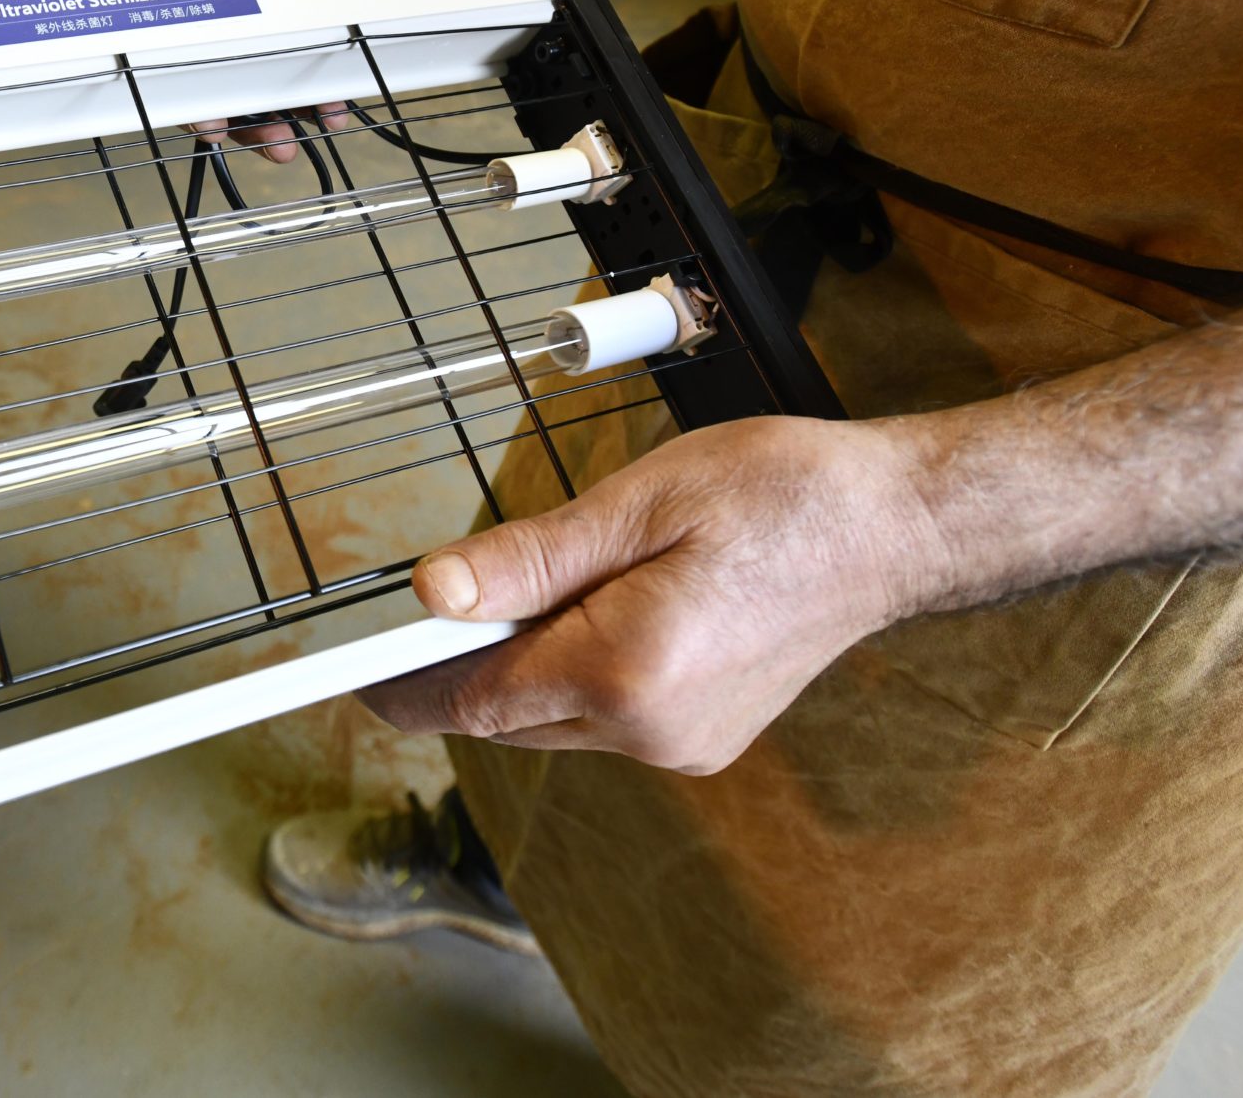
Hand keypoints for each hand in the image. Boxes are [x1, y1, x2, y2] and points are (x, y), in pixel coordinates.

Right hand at [102, 0, 454, 162]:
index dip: (137, 3)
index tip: (143, 49)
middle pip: (190, 21)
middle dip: (199, 75)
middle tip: (212, 116)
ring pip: (236, 51)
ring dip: (251, 99)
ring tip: (274, 133)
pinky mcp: (299, 6)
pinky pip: (286, 57)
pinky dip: (301, 92)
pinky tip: (321, 109)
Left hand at [359, 416, 935, 774]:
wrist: (895, 528)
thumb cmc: (781, 495)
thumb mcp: (640, 504)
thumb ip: (529, 560)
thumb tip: (433, 595)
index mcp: (628, 673)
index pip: (472, 700)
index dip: (401, 680)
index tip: (347, 666)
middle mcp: (652, 732)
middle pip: (504, 715)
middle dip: (466, 659)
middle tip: (448, 589)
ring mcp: (681, 747)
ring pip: (549, 719)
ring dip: (527, 663)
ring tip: (567, 578)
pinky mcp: (701, 741)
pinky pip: (599, 719)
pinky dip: (577, 671)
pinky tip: (607, 609)